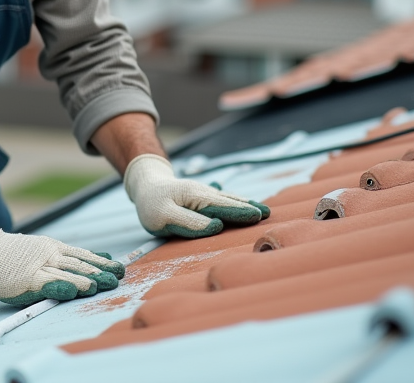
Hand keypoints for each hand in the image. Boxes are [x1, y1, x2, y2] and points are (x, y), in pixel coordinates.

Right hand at [0, 213, 124, 306]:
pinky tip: (73, 292)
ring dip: (84, 280)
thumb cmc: (13, 255)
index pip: (83, 255)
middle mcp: (50, 255)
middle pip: (79, 264)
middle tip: (118, 278)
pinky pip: (45, 284)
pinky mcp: (26, 279)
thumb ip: (68, 256)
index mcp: (54, 249)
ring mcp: (38, 266)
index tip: (120, 268)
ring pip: (66, 273)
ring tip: (101, 286)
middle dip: (100, 272)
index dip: (102, 262)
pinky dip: (60, 287)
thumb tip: (99, 258)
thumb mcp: (43, 250)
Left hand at [124, 154, 268, 238]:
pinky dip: (236, 202)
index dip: (240, 212)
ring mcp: (204, 193)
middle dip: (248, 208)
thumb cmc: (152, 205)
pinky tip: (244, 205)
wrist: (146, 186)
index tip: (257, 216)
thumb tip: (216, 226)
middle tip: (268, 214)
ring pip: (228, 199)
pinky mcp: (203, 197)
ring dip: (245, 204)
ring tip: (262, 210)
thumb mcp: (163, 217)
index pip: (222, 207)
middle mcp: (203, 193)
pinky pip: (223, 199)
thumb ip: (189, 223)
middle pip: (229, 201)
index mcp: (195, 197)